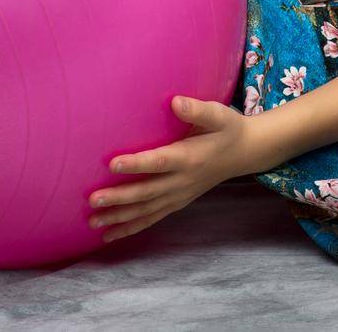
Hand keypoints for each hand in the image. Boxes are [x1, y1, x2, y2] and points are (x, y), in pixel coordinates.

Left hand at [87, 96, 268, 242]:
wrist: (244, 152)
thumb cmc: (227, 128)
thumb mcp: (219, 114)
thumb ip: (197, 109)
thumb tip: (175, 102)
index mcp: (190, 157)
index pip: (159, 161)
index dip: (136, 163)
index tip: (112, 164)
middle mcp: (182, 180)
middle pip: (147, 192)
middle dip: (119, 198)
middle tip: (92, 199)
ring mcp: (179, 195)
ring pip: (147, 210)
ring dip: (120, 217)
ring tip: (93, 221)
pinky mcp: (177, 202)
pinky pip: (152, 218)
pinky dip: (131, 227)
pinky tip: (109, 235)